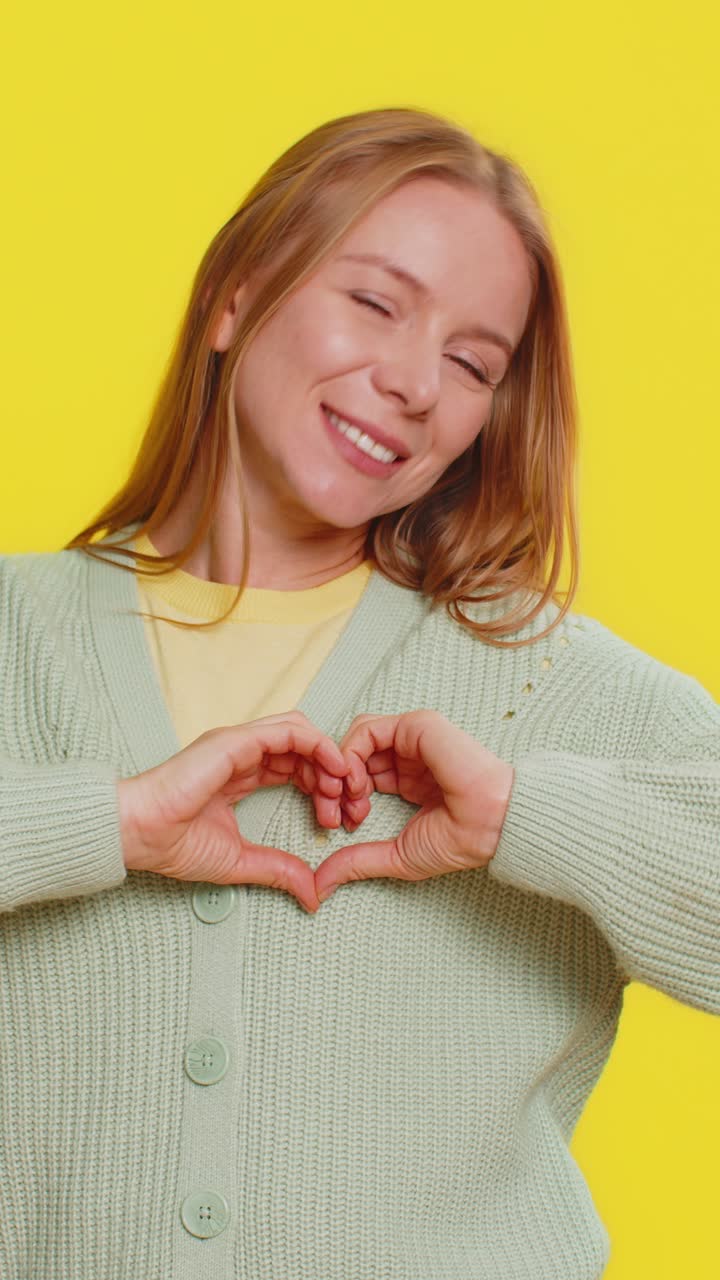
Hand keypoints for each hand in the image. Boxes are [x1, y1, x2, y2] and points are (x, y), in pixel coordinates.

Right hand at [117, 712, 348, 912]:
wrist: (139, 834)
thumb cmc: (173, 844)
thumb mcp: (240, 862)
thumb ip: (278, 870)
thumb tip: (313, 893)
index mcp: (243, 774)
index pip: (296, 768)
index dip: (324, 787)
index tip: (340, 819)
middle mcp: (243, 754)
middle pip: (305, 749)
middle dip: (334, 773)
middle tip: (352, 804)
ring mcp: (240, 743)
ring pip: (301, 732)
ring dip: (330, 756)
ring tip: (344, 788)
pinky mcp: (236, 740)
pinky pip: (288, 730)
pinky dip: (317, 744)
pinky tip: (333, 768)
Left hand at [314, 710, 514, 902]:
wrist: (491, 824)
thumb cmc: (458, 841)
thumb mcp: (396, 856)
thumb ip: (357, 862)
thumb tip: (320, 883)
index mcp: (407, 780)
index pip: (359, 776)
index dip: (341, 799)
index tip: (340, 826)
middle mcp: (408, 757)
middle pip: (353, 756)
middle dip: (336, 786)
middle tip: (337, 815)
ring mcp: (411, 739)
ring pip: (355, 740)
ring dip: (341, 769)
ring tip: (348, 798)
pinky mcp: (416, 726)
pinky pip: (367, 729)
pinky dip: (350, 752)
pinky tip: (354, 781)